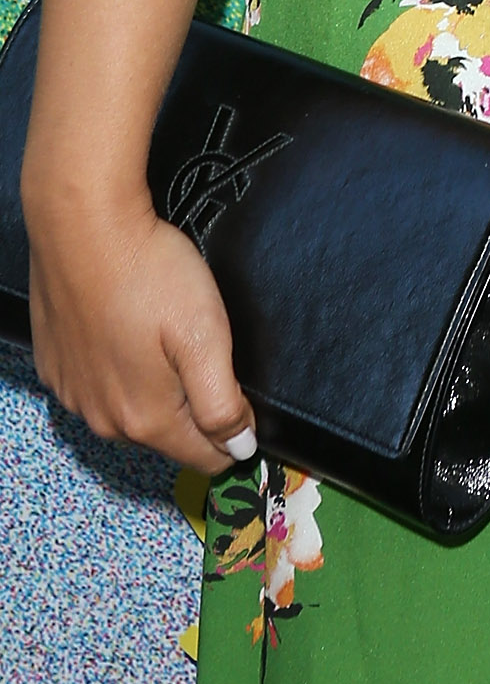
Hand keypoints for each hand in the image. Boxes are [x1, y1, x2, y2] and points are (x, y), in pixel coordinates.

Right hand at [25, 191, 254, 475]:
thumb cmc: (151, 274)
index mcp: (146, 420)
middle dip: (193, 406)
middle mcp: (103, 420)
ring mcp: (73, 394)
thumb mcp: (205, 336)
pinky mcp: (55, 365)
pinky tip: (127, 326)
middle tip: (202, 346)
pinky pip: (97, 384)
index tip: (240, 389)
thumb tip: (239, 448)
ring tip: (165, 332)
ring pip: (131, 410)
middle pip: (168, 434)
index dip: (234, 431)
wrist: (82, 226)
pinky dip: (117, 366)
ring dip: (153, 386)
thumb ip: (222, 403)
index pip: (205, 457)